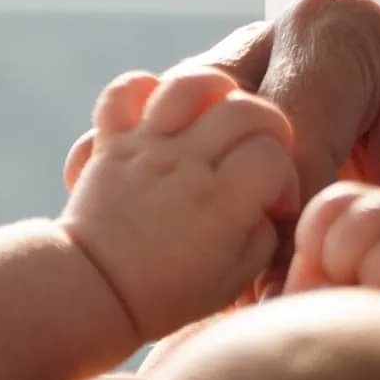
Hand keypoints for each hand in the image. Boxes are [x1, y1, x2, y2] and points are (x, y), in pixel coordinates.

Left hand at [61, 67, 298, 342]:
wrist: (94, 293)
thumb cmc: (166, 295)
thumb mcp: (233, 281)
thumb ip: (264, 235)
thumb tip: (268, 204)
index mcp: (221, 202)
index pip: (273, 155)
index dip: (284, 177)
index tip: (274, 203)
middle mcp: (186, 164)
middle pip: (244, 109)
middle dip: (267, 124)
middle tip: (261, 152)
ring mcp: (148, 147)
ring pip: (189, 83)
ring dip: (214, 91)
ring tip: (218, 116)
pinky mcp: (114, 142)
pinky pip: (125, 91)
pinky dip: (144, 90)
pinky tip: (161, 112)